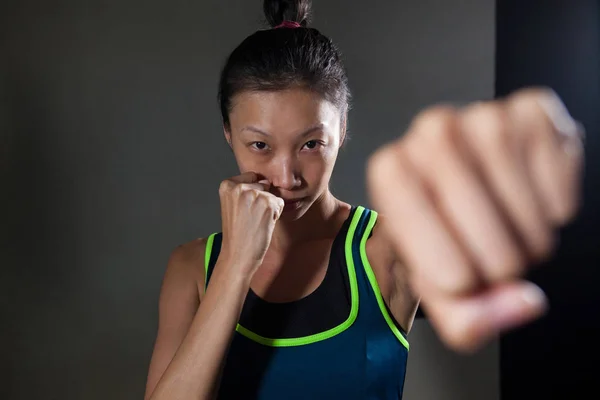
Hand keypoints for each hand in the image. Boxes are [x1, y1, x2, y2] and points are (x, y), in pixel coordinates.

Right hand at [218, 171, 284, 275]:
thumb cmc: (237, 233)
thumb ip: (244, 190)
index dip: (253, 194)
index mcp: (227, 185)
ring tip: (256, 221)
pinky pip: (280, 203)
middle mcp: (239, 186)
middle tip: (250, 217)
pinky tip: (263, 224)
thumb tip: (267, 181)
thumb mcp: (232, 204)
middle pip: (263, 185)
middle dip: (262, 199)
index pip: (252, 177)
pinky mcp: (268, 203)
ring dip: (269, 208)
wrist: (238, 254)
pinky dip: (276, 214)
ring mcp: (254, 194)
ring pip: (272, 194)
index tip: (243, 209)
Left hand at [367, 88, 583, 351]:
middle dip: (496, 259)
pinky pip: (555, 166)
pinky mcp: (531, 109)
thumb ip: (467, 319)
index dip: (442, 262)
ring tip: (521, 239)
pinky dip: (557, 203)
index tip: (460, 282)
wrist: (478, 202)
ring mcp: (482, 114)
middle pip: (468, 206)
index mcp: (392, 169)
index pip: (409, 215)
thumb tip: (524, 303)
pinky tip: (540, 206)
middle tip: (501, 266)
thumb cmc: (450, 242)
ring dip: (531, 236)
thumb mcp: (442, 292)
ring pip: (516, 189)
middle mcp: (430, 131)